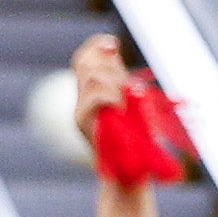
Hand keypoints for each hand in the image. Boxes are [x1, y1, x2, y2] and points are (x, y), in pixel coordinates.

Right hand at [68, 32, 141, 171]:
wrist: (130, 171)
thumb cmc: (137, 140)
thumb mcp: (133, 102)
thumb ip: (122, 78)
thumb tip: (114, 50)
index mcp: (94, 91)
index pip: (85, 58)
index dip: (96, 46)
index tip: (114, 45)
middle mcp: (82, 99)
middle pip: (85, 63)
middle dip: (109, 66)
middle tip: (126, 86)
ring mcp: (80, 110)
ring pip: (92, 77)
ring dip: (113, 82)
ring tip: (125, 102)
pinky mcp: (81, 122)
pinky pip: (94, 97)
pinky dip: (111, 96)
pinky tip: (121, 107)